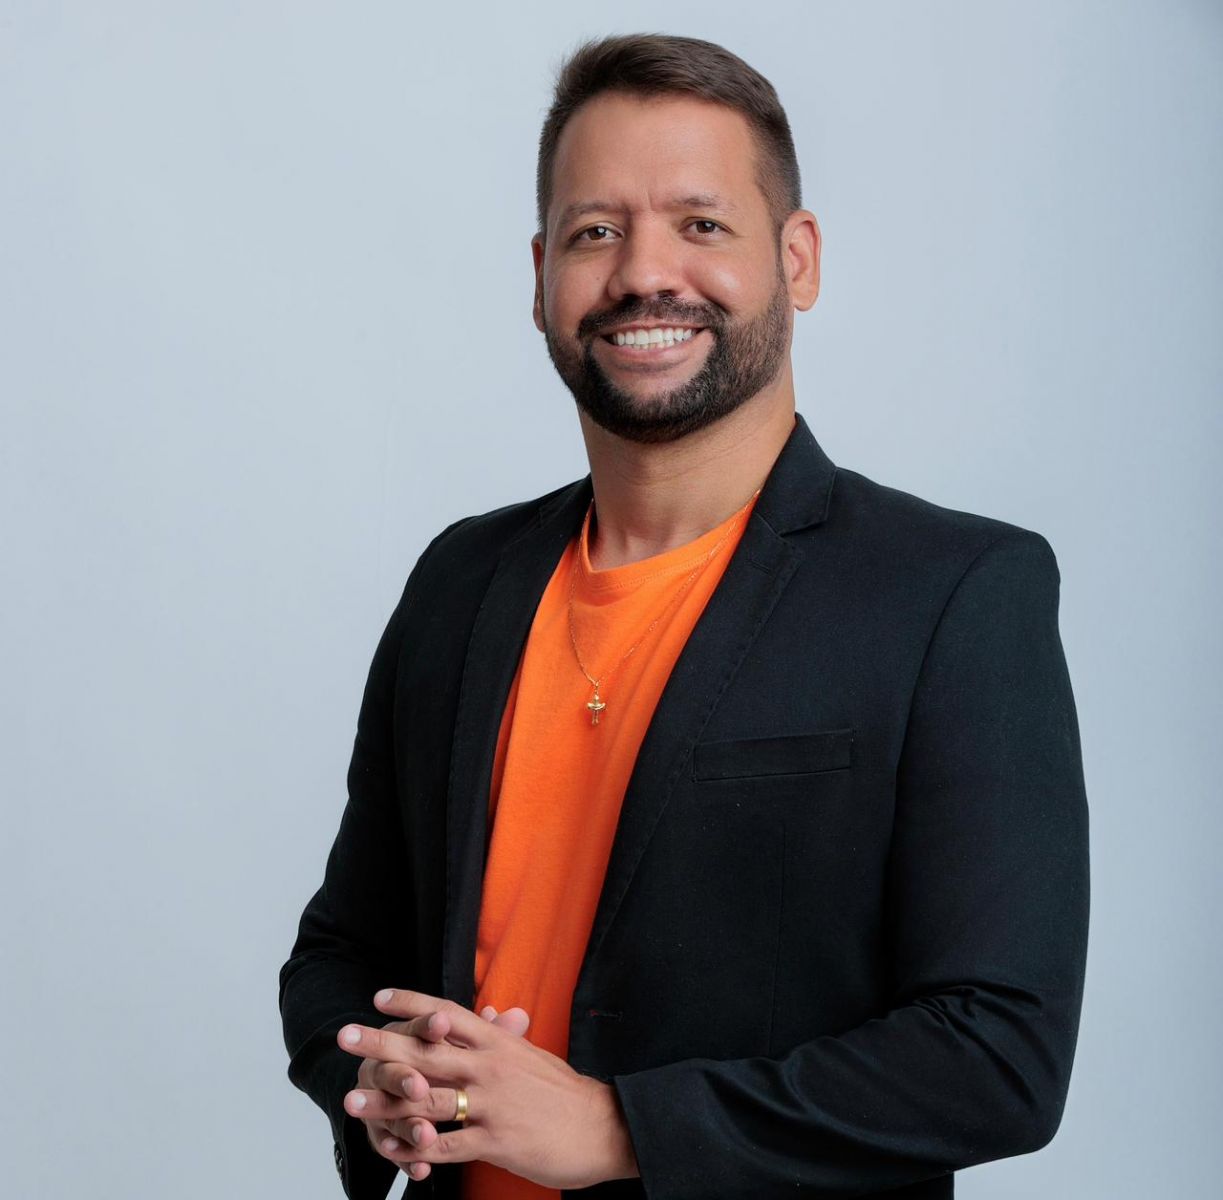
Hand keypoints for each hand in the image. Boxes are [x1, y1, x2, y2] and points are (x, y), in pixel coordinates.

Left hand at [337, 989, 638, 1187]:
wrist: (602, 1126)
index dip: (412, 1005)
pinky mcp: (497, 1141)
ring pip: (428, 1101)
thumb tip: (486, 1016)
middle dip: (382, 1044)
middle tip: (345, 1036)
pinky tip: (393, 1153)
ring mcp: (492, 1104)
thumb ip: (502, 1037)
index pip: (447, 1014)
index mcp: (498, 1042)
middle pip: (427, 1052)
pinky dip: (418, 1151)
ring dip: (386, 1103)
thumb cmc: (564, 1091)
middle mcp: (490, 1066)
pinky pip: (448, 1147)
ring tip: (351, 1101)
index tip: (378, 998)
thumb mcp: (531, 1054)